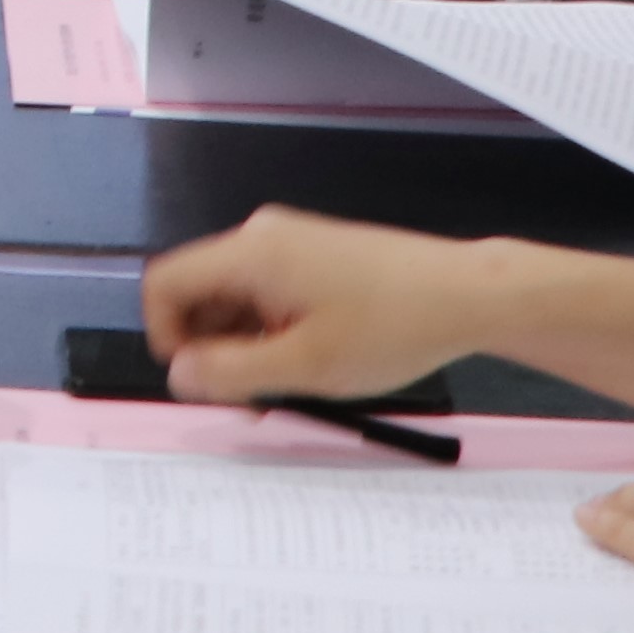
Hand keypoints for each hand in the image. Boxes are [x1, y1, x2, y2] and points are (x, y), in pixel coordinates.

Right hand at [144, 206, 491, 409]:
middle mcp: (262, 237)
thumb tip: (179, 373)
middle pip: (200, 291)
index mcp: (250, 253)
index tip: (198, 380)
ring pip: (235, 296)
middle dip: (211, 347)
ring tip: (287, 382)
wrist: (468, 295)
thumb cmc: (394, 325)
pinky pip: (267, 291)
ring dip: (244, 343)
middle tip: (249, 396)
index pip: (166, 284)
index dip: (166, 336)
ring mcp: (291, 242)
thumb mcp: (305, 365)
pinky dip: (272, 328)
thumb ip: (231, 372)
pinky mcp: (315, 254)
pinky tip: (309, 359)